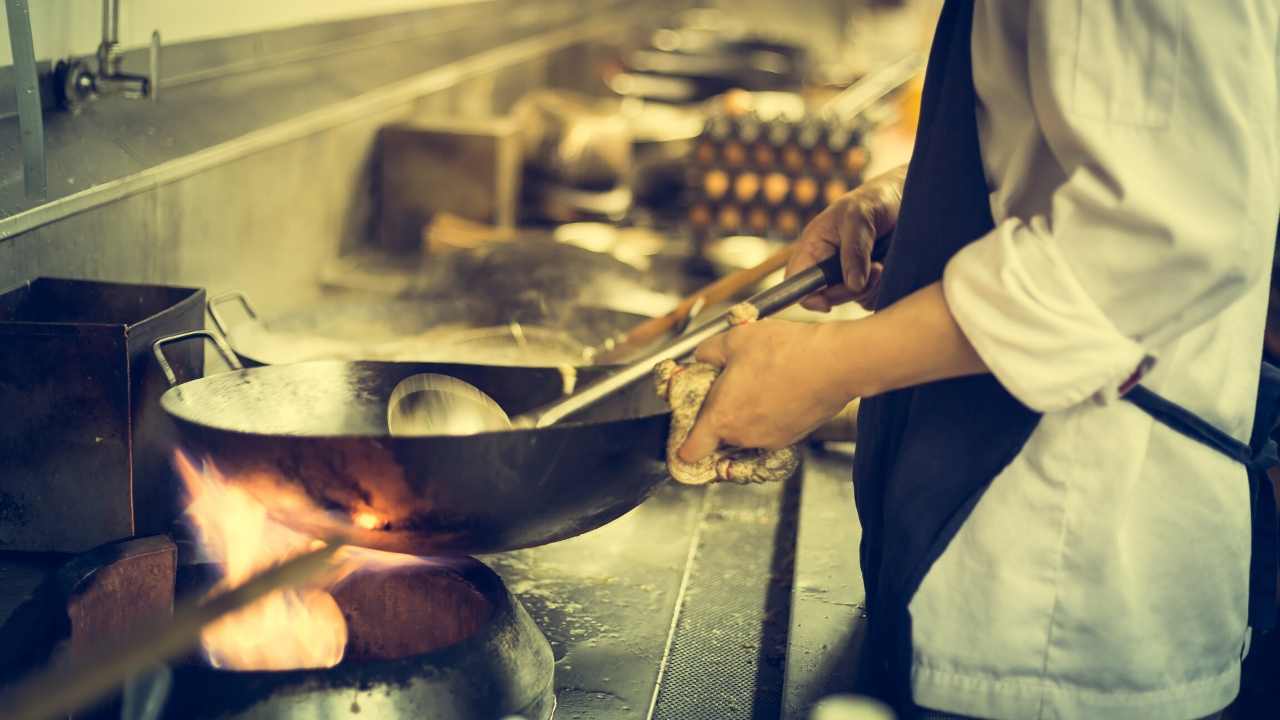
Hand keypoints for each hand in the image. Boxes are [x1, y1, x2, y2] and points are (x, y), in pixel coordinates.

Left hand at [677, 320, 855, 461]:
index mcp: (722, 417)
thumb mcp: (734, 339)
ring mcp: (770, 440)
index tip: (684, 433)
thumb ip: (707, 352)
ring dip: (744, 415)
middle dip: (717, 418)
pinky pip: (769, 430)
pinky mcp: (793, 436)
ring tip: (755, 382)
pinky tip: (776, 388)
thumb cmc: (785, 352)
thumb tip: (700, 358)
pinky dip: (768, 415)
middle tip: (723, 389)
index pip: (690, 452)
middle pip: (718, 439)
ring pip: (745, 433)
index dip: (683, 444)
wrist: (835, 363)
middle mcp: (744, 435)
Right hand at [785, 164, 907, 311]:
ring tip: (884, 262)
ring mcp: (848, 277)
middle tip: (877, 269)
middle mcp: (827, 266)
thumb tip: (853, 284)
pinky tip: (890, 266)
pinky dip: (884, 287)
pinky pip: (873, 299)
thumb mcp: (859, 217)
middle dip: (852, 289)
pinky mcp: (868, 284)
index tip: (827, 304)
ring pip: (854, 299)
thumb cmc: (873, 200)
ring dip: (873, 286)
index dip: (807, 296)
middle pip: (829, 297)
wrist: (905, 198)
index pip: (797, 281)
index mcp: (813, 248)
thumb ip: (854, 250)